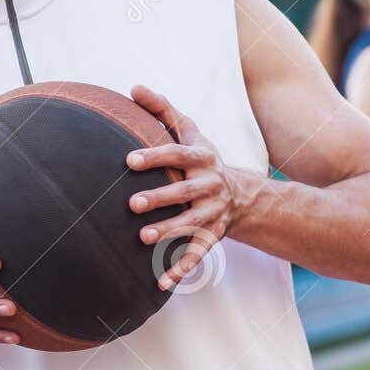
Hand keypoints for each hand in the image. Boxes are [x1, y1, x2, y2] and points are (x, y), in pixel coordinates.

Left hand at [127, 84, 242, 290]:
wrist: (240, 195)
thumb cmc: (201, 159)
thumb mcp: (189, 133)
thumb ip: (163, 110)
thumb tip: (133, 87)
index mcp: (202, 158)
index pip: (178, 154)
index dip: (155, 156)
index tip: (129, 159)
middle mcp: (210, 185)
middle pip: (184, 191)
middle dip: (160, 198)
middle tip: (131, 203)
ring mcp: (213, 212)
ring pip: (191, 224)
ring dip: (169, 232)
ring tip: (143, 238)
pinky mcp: (213, 236)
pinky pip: (197, 254)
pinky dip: (181, 269)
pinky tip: (161, 282)